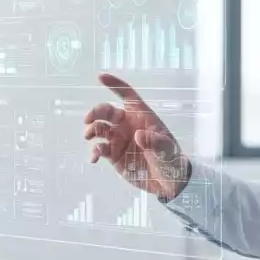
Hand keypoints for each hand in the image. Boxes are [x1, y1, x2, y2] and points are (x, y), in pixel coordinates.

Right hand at [84, 73, 190, 201]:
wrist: (168, 181)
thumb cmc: (171, 158)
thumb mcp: (167, 150)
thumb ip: (154, 142)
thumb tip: (138, 135)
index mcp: (142, 116)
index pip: (127, 95)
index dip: (115, 84)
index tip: (100, 77)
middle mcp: (127, 125)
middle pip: (107, 111)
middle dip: (96, 112)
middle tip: (88, 119)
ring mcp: (119, 139)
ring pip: (99, 128)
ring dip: (92, 130)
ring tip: (89, 137)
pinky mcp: (114, 155)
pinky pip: (99, 149)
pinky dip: (94, 152)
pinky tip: (94, 158)